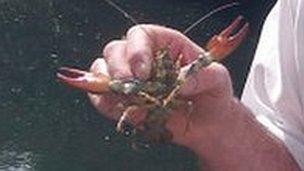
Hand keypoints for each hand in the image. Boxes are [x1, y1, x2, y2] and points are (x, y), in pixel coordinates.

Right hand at [88, 24, 234, 146]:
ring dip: (109, 87)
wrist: (208, 124)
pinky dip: (105, 104)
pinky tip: (124, 111)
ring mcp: (131, 81)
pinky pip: (102, 97)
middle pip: (114, 50)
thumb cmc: (213, 94)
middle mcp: (143, 59)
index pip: (140, 35)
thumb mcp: (218, 80)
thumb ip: (202, 77)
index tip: (143, 73)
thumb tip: (179, 84)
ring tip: (130, 103)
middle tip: (131, 88)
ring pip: (102, 71)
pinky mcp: (124, 101)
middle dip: (118, 69)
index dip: (136, 50)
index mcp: (165, 45)